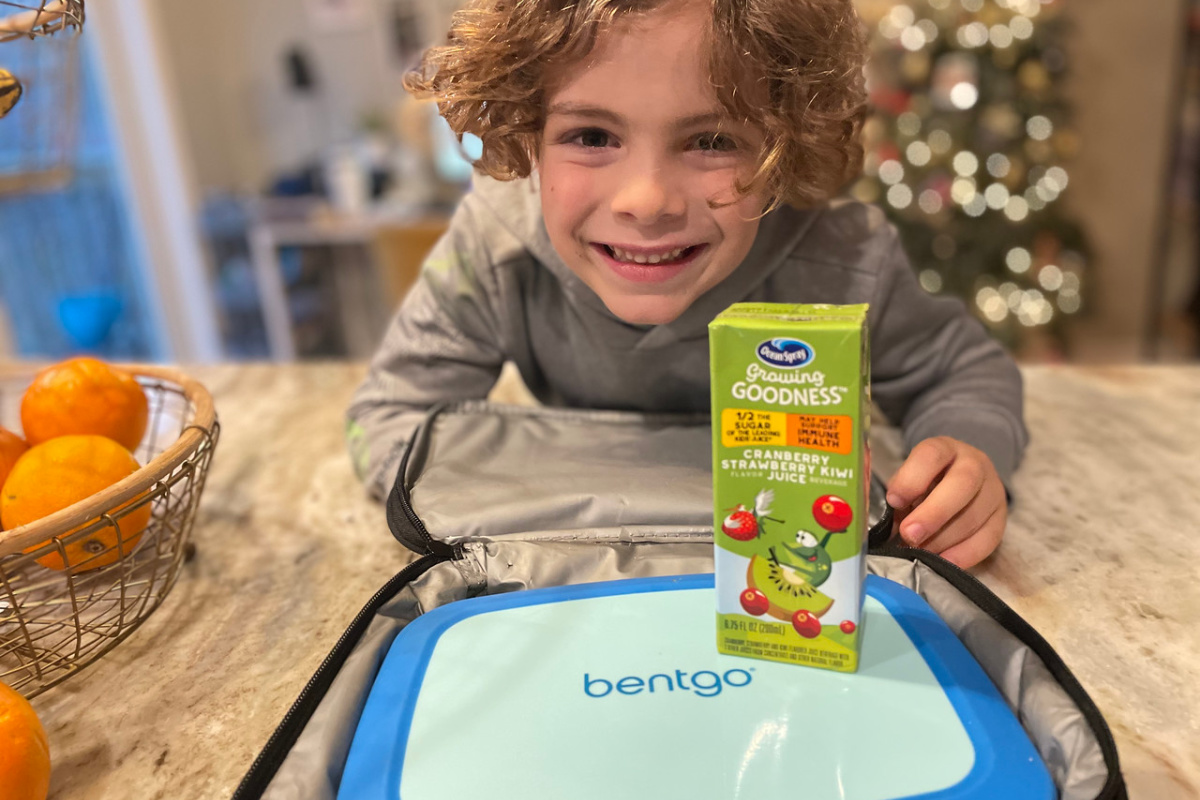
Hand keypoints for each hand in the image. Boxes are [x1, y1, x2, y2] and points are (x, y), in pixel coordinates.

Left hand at [885, 437, 1006, 568]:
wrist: (961, 481)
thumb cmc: (927, 482)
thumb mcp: (909, 478)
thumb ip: (899, 495)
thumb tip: (888, 526)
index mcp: (945, 449)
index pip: (932, 454)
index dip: (912, 478)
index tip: (894, 501)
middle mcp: (974, 464)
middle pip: (963, 483)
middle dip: (933, 513)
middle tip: (910, 534)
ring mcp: (993, 490)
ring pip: (975, 514)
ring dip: (944, 539)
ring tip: (920, 552)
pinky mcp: (1001, 518)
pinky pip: (989, 538)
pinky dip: (964, 554)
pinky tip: (944, 561)